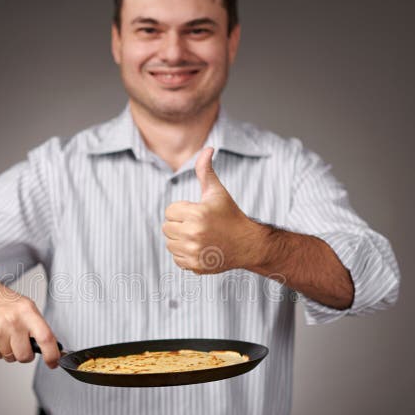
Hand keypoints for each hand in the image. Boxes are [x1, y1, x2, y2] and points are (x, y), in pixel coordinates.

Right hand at [0, 278, 61, 367]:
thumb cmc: (6, 302)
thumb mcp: (27, 308)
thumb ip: (39, 328)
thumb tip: (53, 348)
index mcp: (27, 312)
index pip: (45, 338)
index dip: (51, 355)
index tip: (53, 362)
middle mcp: (12, 320)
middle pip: (24, 355)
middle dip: (25, 354)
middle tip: (21, 343)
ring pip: (9, 357)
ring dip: (10, 351)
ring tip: (6, 335)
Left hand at [162, 147, 258, 273]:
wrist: (247, 244)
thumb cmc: (230, 215)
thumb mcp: (218, 192)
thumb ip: (206, 171)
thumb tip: (207, 148)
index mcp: (197, 214)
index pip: (170, 211)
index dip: (182, 210)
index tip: (197, 212)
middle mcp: (194, 234)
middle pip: (167, 228)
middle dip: (180, 224)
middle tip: (199, 225)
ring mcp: (194, 252)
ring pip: (170, 244)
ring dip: (180, 240)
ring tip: (199, 236)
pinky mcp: (194, 266)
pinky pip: (176, 259)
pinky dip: (184, 254)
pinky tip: (200, 248)